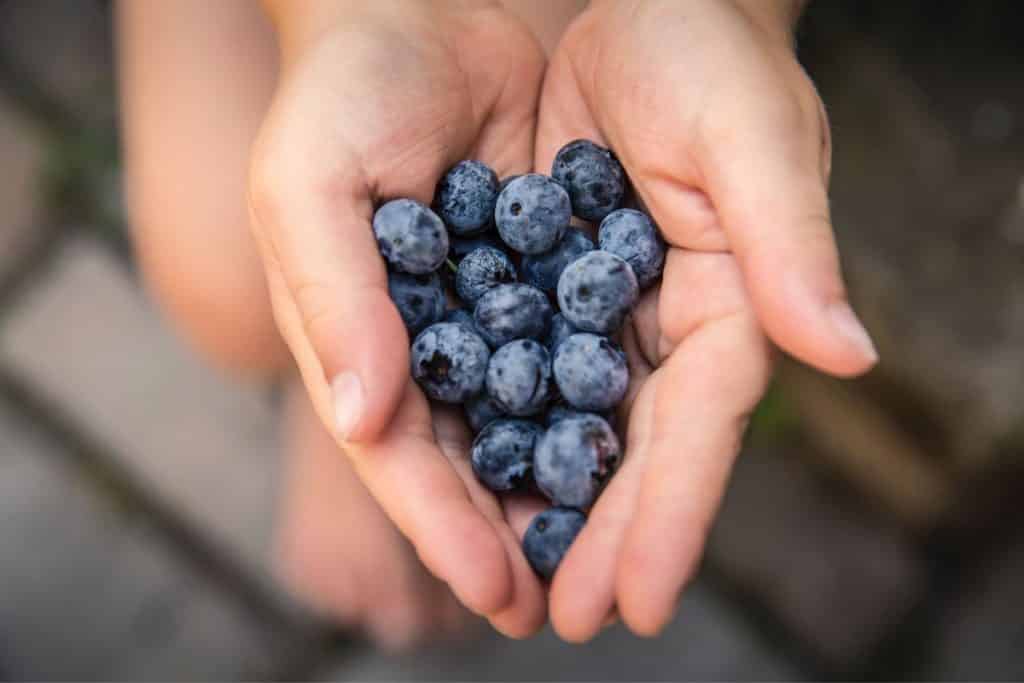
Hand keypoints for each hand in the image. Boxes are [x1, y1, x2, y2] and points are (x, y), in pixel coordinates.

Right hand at [249, 1, 547, 634]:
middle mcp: (431, 344)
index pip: (400, 451)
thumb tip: (362, 416)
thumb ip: (331, 297)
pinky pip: (587, 353)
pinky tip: (641, 459)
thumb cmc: (347, 94)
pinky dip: (608, 408)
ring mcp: (496, 315)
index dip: (442, 523)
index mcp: (361, 341)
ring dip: (569, 498)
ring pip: (536, 424)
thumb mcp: (308, 184)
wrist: (431, 8)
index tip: (493, 587)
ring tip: (607, 568)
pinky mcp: (558, 274)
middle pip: (475, 460)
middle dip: (513, 537)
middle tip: (562, 610)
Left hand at [533, 0, 871, 639]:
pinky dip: (499, 427)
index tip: (638, 602)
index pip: (704, 426)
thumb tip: (846, 356)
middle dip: (603, 536)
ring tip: (509, 583)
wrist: (627, 4)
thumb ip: (793, 241)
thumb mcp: (751, 131)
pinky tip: (469, 479)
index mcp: (732, 299)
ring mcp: (607, 310)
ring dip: (545, 504)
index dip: (673, 515)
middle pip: (635, 446)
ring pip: (574, 424)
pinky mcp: (547, 284)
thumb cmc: (704, 51)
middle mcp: (669, 320)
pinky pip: (519, 369)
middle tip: (561, 620)